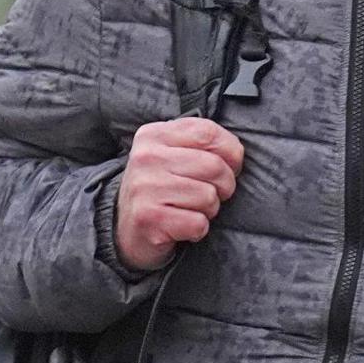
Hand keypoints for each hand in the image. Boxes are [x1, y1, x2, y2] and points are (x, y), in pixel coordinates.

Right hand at [114, 118, 244, 270]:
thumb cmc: (162, 188)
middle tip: (210, 193)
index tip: (229, 166)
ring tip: (189, 209)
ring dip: (209, 209)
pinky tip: (181, 226)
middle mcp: (146, 158)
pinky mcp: (148, 218)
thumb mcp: (174, 154)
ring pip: (209, 196)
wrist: (127, 229)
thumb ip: (201, 143)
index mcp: (154, 135)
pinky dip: (198, 230)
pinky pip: (199, 223)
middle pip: (215, 166)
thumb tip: (236, 152)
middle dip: (224, 186)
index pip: (208, 132)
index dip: (231, 152)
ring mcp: (145, 188)